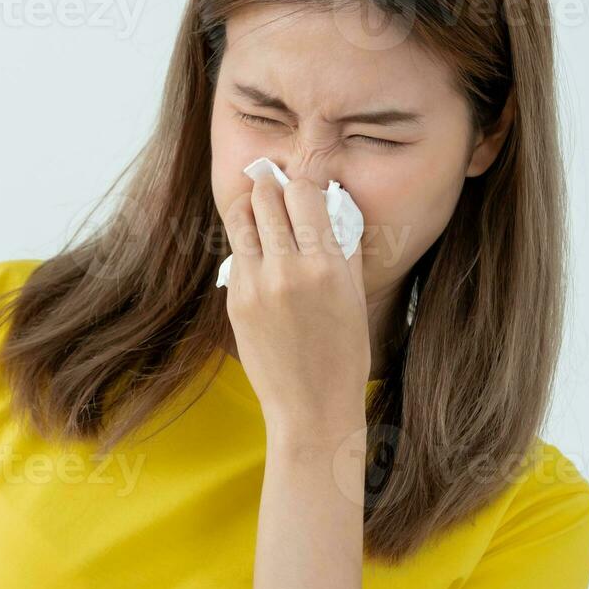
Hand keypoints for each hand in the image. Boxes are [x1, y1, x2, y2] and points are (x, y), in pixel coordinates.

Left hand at [217, 167, 369, 439]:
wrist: (310, 407)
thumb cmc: (343, 355)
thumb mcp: (353, 296)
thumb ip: (341, 247)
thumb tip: (329, 206)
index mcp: (325, 266)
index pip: (304, 195)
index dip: (303, 181)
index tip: (302, 180)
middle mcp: (286, 270)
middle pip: (265, 198)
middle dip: (269, 184)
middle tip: (272, 180)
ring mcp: (254, 285)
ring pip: (240, 220)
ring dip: (249, 206)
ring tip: (258, 204)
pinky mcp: (234, 300)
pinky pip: (236, 255)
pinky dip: (246, 244)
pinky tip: (258, 248)